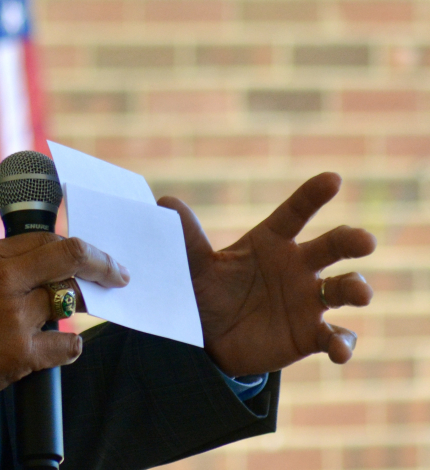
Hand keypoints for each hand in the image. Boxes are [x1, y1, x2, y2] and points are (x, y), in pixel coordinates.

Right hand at [0, 233, 128, 413]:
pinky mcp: (20, 354)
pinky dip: (70, 346)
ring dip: (73, 311)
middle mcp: (3, 279)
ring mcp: (14, 316)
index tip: (96, 256)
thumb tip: (49, 263)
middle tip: (118, 276)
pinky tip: (63, 347)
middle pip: (70, 258)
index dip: (78, 246)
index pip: (48, 239)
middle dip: (103, 265)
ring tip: (66, 318)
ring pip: (67, 302)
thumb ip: (4, 265)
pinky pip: (67, 344)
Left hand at [157, 172, 375, 377]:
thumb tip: (164, 202)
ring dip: (357, 288)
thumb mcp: (194, 265)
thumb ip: (186, 237)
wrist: (209, 337)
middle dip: (351, 240)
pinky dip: (342, 344)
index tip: (333, 178)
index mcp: (272, 241)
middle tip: (365, 240)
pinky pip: (335, 337)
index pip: (296, 213)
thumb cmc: (208, 290)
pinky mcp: (310, 334)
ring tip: (359, 292)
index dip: (313, 195)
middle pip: (332, 246)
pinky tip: (338, 351)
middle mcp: (298, 265)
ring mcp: (308, 300)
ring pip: (344, 288)